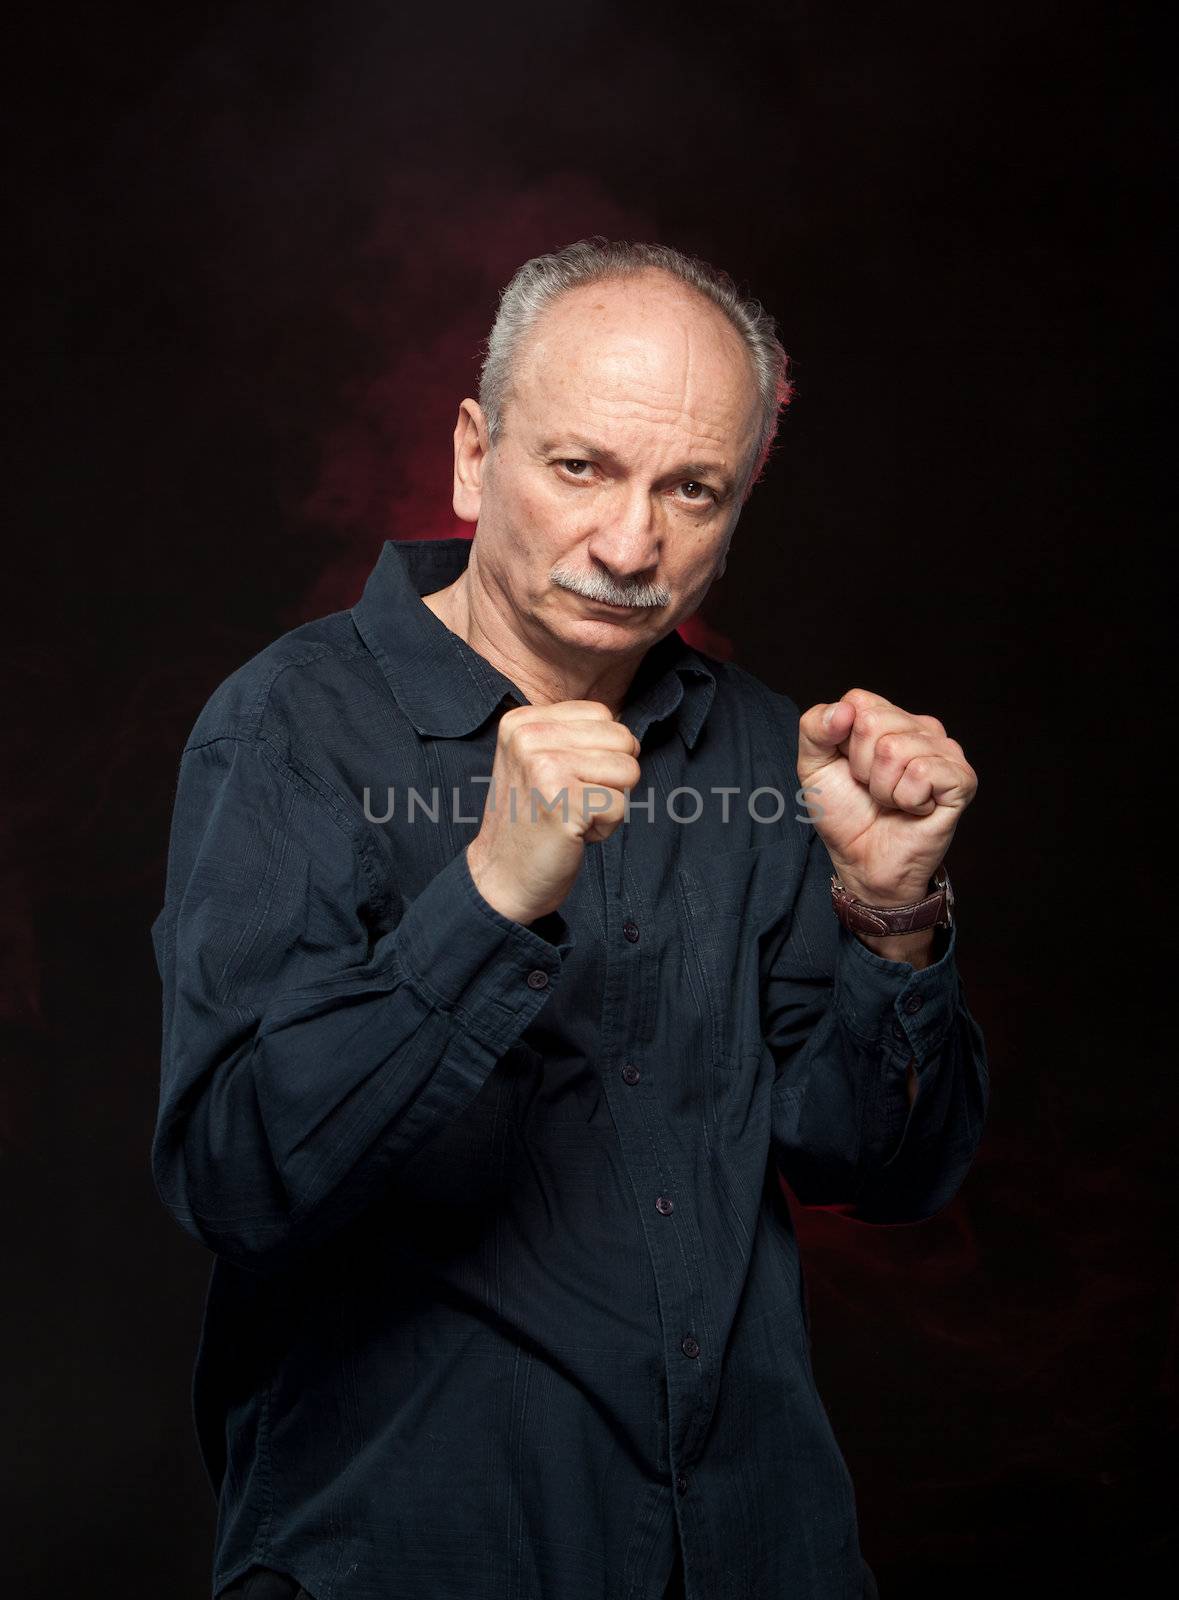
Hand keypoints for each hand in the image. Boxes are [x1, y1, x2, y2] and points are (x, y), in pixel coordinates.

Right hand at [466, 701, 641, 923]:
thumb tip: (631, 737)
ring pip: (628, 771)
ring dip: (609, 804)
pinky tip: (572, 834)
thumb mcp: (540, 762)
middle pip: (622, 739)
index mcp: (522, 722)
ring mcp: (544, 767)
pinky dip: (605, 828)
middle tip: (572, 802)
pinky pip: (620, 806)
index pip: (602, 715)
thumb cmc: (532, 821)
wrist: (502, 877)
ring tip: (572, 816)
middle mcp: (528, 738)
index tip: (565, 781)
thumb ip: (576, 738)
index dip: (601, 753)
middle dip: (611, 778)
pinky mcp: (562, 801)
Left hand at [797, 687, 976, 904]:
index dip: (842, 740)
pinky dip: (907, 800)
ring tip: (892, 800)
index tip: (850, 768)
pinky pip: (922, 774)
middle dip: (861, 766)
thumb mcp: (814, 766)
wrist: (864, 862)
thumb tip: (844, 711)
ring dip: (883, 788)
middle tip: (872, 789)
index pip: (858, 700)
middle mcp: (921, 727)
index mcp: (889, 717)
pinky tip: (914, 808)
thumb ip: (814, 728)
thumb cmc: (845, 814)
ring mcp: (945, 751)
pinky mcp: (961, 779)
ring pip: (895, 749)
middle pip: (873, 723)